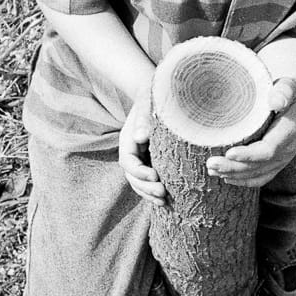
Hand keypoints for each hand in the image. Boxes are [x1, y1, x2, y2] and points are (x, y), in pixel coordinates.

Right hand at [118, 88, 166, 205]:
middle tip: (163, 194)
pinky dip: (154, 190)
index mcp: (128, 140)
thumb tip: (140, 137)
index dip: (139, 172)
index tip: (155, 176)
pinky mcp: (152, 161)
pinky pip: (150, 179)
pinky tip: (167, 200)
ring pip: (140, 181)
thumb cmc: (153, 97)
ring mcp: (142, 157)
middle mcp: (133, 151)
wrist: (158, 93)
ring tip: (165, 202)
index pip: (128, 161)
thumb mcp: (147, 103)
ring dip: (149, 193)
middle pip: (133, 176)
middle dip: (145, 187)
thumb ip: (144, 119)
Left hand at [205, 76, 295, 188]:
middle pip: (259, 166)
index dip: (249, 155)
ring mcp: (282, 159)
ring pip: (257, 174)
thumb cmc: (286, 92)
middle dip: (234, 167)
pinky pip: (261, 178)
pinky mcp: (276, 163)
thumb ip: (283, 92)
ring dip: (234, 175)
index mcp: (289, 133)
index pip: (268, 150)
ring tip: (212, 170)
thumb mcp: (287, 87)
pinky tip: (227, 178)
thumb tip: (277, 101)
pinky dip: (243, 180)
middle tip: (211, 164)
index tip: (229, 153)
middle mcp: (287, 150)